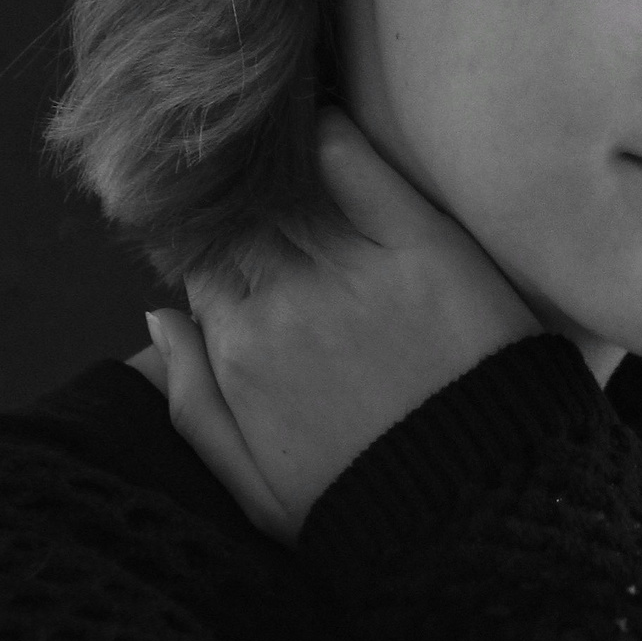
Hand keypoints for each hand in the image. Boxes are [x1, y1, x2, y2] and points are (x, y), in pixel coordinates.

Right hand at [140, 105, 543, 540]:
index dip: (210, 234)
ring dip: (276, 157)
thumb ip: (191, 400)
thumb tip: (155, 315)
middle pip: (238, 214)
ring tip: (280, 133)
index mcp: (239, 353)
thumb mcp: (254, 486)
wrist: (486, 518)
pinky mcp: (424, 251)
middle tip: (250, 166)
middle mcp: (285, 303)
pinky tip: (326, 121)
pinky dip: (334, 137)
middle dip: (236, 189)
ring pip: (286, 185)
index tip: (227, 220)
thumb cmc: (371, 510)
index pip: (200, 257)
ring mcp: (353, 273)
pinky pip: (359, 168)